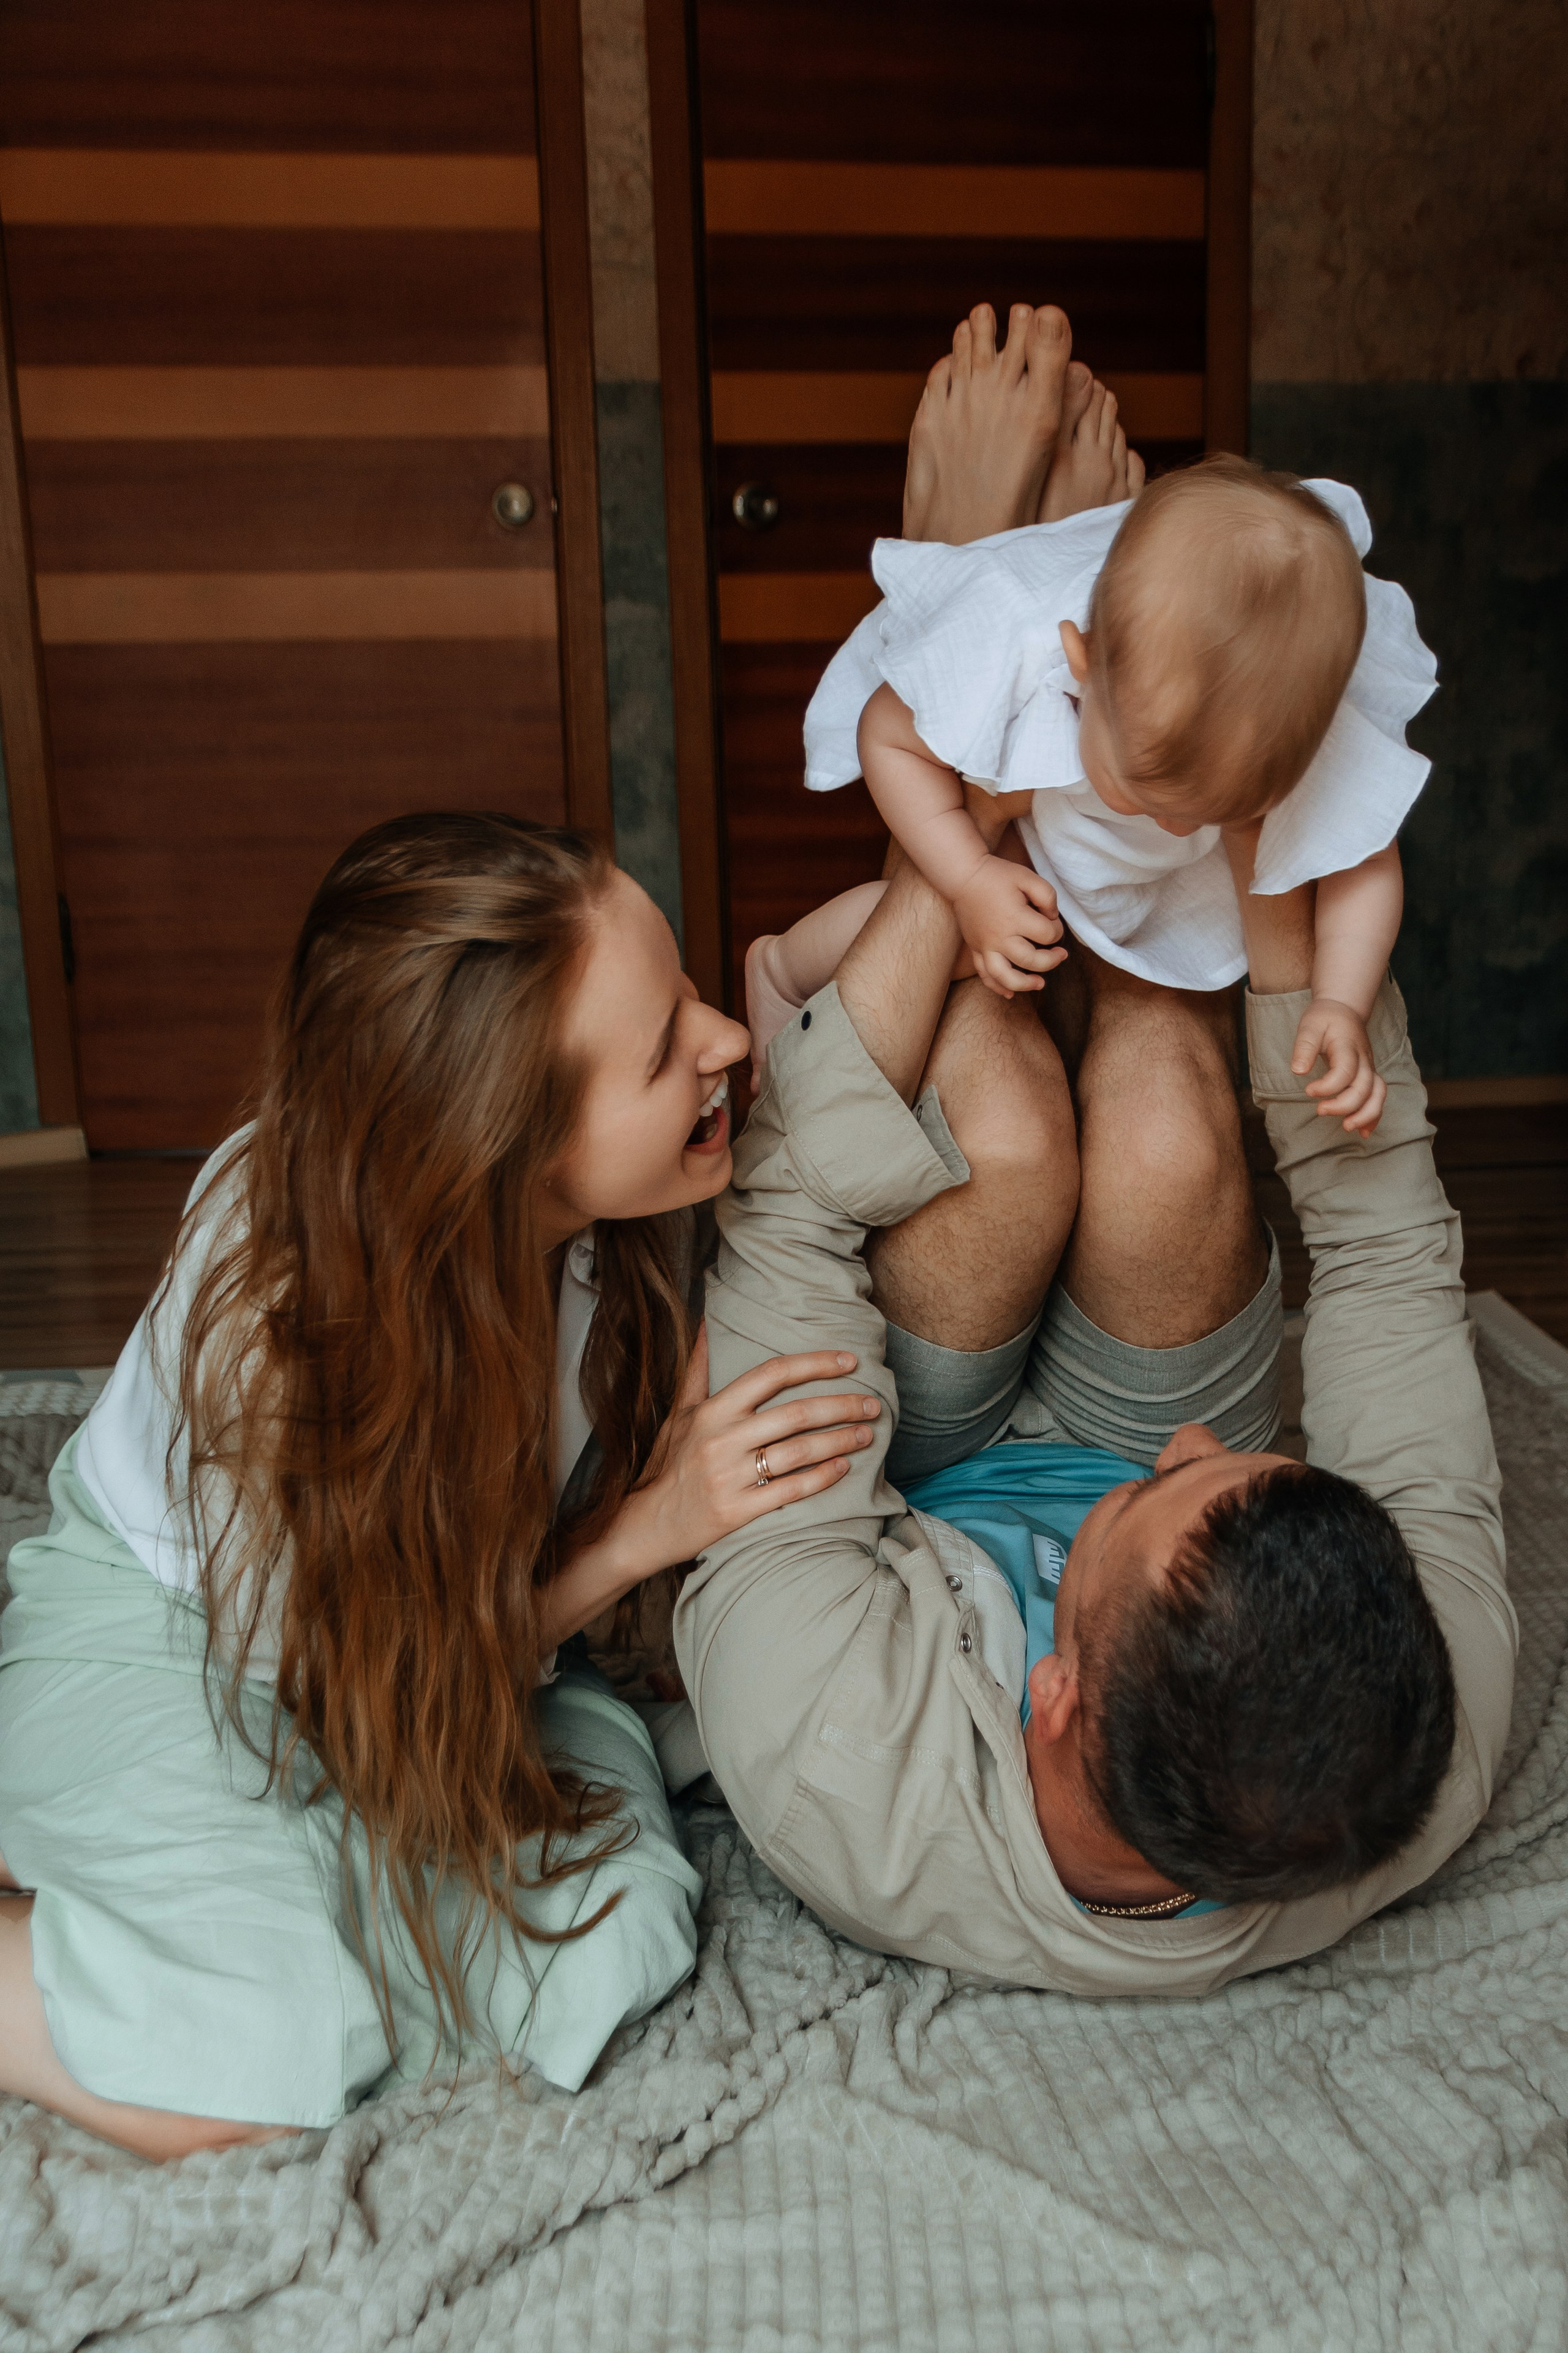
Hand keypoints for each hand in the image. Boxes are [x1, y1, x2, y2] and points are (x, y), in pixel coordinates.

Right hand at [613, 1327, 880, 1576]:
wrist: (645, 1524)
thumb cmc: (668, 1465)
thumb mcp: (679, 1414)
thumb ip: (697, 1370)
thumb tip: (704, 1323)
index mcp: (712, 1411)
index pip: (771, 1374)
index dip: (814, 1363)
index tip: (849, 1361)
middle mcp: (722, 1439)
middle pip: (795, 1413)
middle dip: (842, 1406)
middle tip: (873, 1404)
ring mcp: (730, 1476)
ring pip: (798, 1452)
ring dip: (839, 1441)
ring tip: (867, 1435)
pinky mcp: (737, 1511)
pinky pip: (789, 1490)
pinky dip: (821, 1478)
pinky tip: (844, 1468)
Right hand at [951, 853, 1066, 995]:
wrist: (964, 876)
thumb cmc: (997, 875)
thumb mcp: (1028, 876)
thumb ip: (1047, 896)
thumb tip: (1053, 917)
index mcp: (1015, 918)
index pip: (1047, 934)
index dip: (1058, 930)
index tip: (1054, 922)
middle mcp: (1000, 937)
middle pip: (1031, 961)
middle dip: (1051, 960)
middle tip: (1061, 954)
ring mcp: (985, 946)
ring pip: (1005, 977)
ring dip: (1025, 985)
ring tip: (1040, 984)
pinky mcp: (975, 949)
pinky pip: (985, 975)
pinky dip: (998, 987)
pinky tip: (1010, 994)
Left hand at [1291, 998, 1385, 1135]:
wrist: (1345, 1009)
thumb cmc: (1325, 1018)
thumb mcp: (1309, 1026)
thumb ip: (1304, 1047)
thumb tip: (1298, 1071)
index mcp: (1348, 1046)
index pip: (1345, 1071)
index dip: (1328, 1086)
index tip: (1308, 1090)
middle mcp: (1364, 1059)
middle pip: (1363, 1088)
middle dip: (1344, 1105)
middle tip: (1319, 1111)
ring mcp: (1369, 1068)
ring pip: (1377, 1094)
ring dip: (1366, 1114)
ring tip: (1347, 1128)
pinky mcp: (1369, 1075)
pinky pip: (1379, 1097)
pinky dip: (1374, 1115)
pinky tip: (1363, 1131)